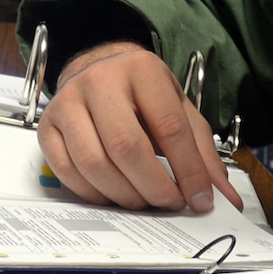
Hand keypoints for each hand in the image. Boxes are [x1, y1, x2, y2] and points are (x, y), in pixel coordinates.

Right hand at [36, 41, 240, 212]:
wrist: (96, 70)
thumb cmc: (142, 95)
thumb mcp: (179, 110)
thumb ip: (203, 153)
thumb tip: (226, 199)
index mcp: (142, 71)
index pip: (170, 128)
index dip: (188, 171)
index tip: (198, 200)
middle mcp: (100, 81)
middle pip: (126, 147)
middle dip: (153, 187)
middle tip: (168, 203)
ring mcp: (67, 102)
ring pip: (93, 162)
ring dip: (123, 194)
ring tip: (142, 201)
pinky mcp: (47, 125)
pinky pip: (66, 170)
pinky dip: (92, 193)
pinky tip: (111, 195)